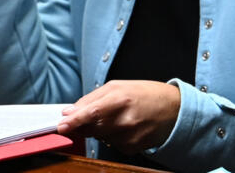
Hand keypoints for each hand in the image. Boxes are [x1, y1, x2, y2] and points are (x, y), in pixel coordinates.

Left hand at [56, 80, 180, 154]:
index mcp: (120, 99)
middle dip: (81, 125)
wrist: (174, 109)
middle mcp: (126, 120)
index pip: (91, 113)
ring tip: (114, 117)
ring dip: (98, 129)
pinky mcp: (134, 148)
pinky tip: (123, 127)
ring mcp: (131, 136)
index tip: (61, 126)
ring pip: (100, 137)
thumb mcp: (117, 86)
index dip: (74, 121)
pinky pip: (112, 144)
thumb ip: (91, 99)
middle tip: (81, 119)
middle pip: (92, 128)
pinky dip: (111, 136)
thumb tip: (69, 111)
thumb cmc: (144, 94)